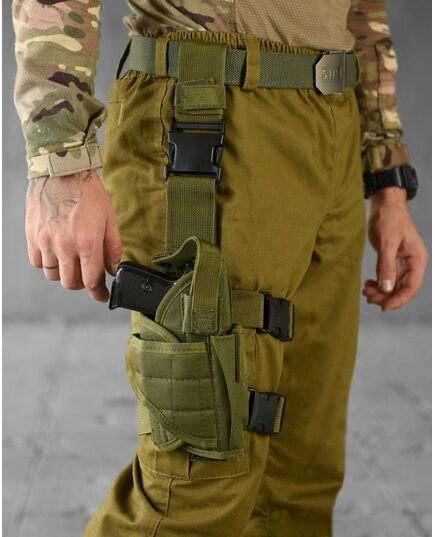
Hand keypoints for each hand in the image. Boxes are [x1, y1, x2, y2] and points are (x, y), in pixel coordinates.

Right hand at [25, 169, 121, 301]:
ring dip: (65, 273)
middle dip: (83, 284)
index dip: (99, 293)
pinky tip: (57, 253)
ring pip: (53, 275)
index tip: (103, 296)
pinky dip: (48, 263)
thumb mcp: (110, 219)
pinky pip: (37, 262)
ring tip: (73, 262)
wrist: (62, 171)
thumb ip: (113, 248)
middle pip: (71, 283)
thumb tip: (114, 270)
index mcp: (87, 242)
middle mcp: (65, 246)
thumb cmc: (88, 193)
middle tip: (89, 276)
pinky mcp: (32, 236)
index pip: (92, 280)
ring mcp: (46, 241)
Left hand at [362, 186, 427, 310]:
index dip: (398, 299)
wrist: (384, 203)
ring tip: (365, 291)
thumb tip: (386, 288)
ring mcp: (403, 262)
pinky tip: (368, 284)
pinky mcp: (393, 260)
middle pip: (403, 289)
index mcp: (417, 259)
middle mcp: (413, 263)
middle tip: (368, 297)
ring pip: (394, 285)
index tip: (383, 307)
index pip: (411, 287)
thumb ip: (386, 266)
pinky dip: (379, 283)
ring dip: (381, 291)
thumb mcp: (386, 242)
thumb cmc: (388, 218)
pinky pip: (388, 278)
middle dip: (386, 296)